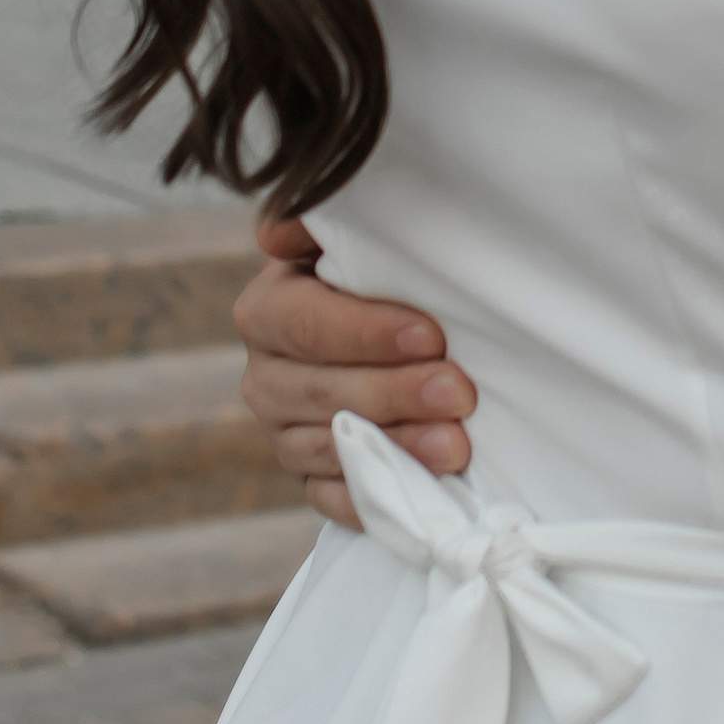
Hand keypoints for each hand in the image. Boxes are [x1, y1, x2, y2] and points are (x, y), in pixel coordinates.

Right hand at [234, 215, 478, 525]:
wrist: (384, 338)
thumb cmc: (381, 276)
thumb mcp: (353, 242)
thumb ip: (331, 224)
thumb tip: (286, 227)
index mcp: (268, 309)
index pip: (306, 324)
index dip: (367, 332)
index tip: (430, 334)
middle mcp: (264, 374)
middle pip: (323, 390)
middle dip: (395, 392)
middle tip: (459, 392)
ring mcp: (283, 432)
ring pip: (331, 447)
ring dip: (397, 447)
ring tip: (457, 445)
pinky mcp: (309, 478)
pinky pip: (333, 499)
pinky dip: (374, 500)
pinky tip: (420, 493)